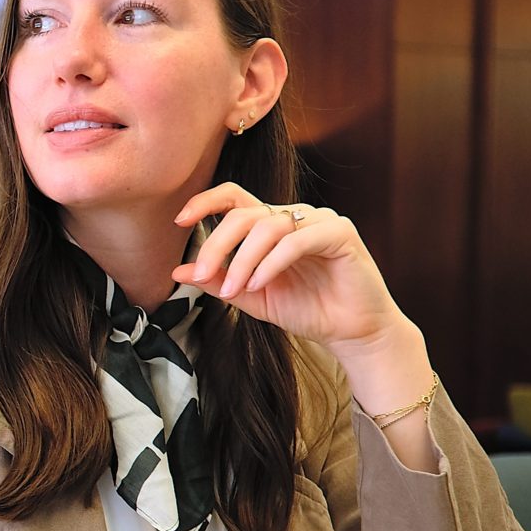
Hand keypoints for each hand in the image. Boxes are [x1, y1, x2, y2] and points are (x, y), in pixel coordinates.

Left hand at [170, 183, 401, 356]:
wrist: (352, 332)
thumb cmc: (307, 310)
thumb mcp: (251, 297)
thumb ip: (218, 281)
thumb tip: (179, 271)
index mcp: (271, 225)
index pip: (234, 198)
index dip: (205, 201)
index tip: (180, 220)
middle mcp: (294, 217)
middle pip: (244, 214)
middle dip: (217, 245)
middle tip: (204, 275)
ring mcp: (319, 221)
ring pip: (268, 226)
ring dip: (243, 260)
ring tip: (236, 289)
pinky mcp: (340, 233)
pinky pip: (296, 240)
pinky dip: (271, 262)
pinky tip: (260, 283)